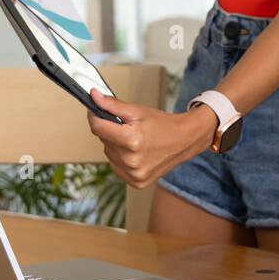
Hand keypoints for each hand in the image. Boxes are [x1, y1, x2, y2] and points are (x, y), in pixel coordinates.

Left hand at [85, 88, 213, 187]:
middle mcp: (132, 161)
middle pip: (103, 140)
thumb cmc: (163, 125)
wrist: (184, 141)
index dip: (95, 116)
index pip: (98, 127)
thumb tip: (93, 97)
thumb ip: (113, 105)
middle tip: (128, 127)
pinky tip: (135, 153)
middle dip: (111, 131)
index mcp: (132, 140)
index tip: (96, 111)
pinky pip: (116, 166)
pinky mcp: (136, 182)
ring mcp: (134, 174)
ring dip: (116, 146)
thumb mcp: (138, 111)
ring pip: (109, 154)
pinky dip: (121, 158)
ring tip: (134, 140)